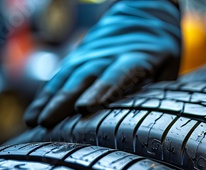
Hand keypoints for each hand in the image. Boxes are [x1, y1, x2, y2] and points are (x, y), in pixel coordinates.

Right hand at [24, 0, 180, 126]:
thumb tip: (149, 117)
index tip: (85, 108)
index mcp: (135, 58)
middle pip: (83, 79)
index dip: (100, 92)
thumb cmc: (161, 44)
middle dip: (64, 101)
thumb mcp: (170, 63)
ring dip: (49, 100)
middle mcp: (107, 56)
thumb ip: (159, 90)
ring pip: (66, 78)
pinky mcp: (79, 56)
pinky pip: (60, 76)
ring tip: (34, 122)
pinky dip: (46, 94)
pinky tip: (34, 112)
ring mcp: (90, 54)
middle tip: (48, 123)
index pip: (116, 76)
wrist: (145, 8)